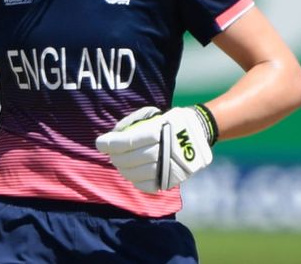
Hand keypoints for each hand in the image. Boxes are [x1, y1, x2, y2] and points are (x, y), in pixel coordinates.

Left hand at [95, 105, 217, 192]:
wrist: (200, 133)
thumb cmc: (168, 121)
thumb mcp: (151, 114)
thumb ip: (130, 123)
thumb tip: (112, 136)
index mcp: (159, 131)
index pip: (128, 142)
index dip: (110, 144)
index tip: (100, 143)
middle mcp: (165, 150)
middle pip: (131, 159)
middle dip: (115, 157)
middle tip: (110, 153)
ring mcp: (170, 167)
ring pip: (138, 173)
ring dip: (123, 169)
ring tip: (119, 162)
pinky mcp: (174, 179)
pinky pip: (149, 185)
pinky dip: (136, 181)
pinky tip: (132, 173)